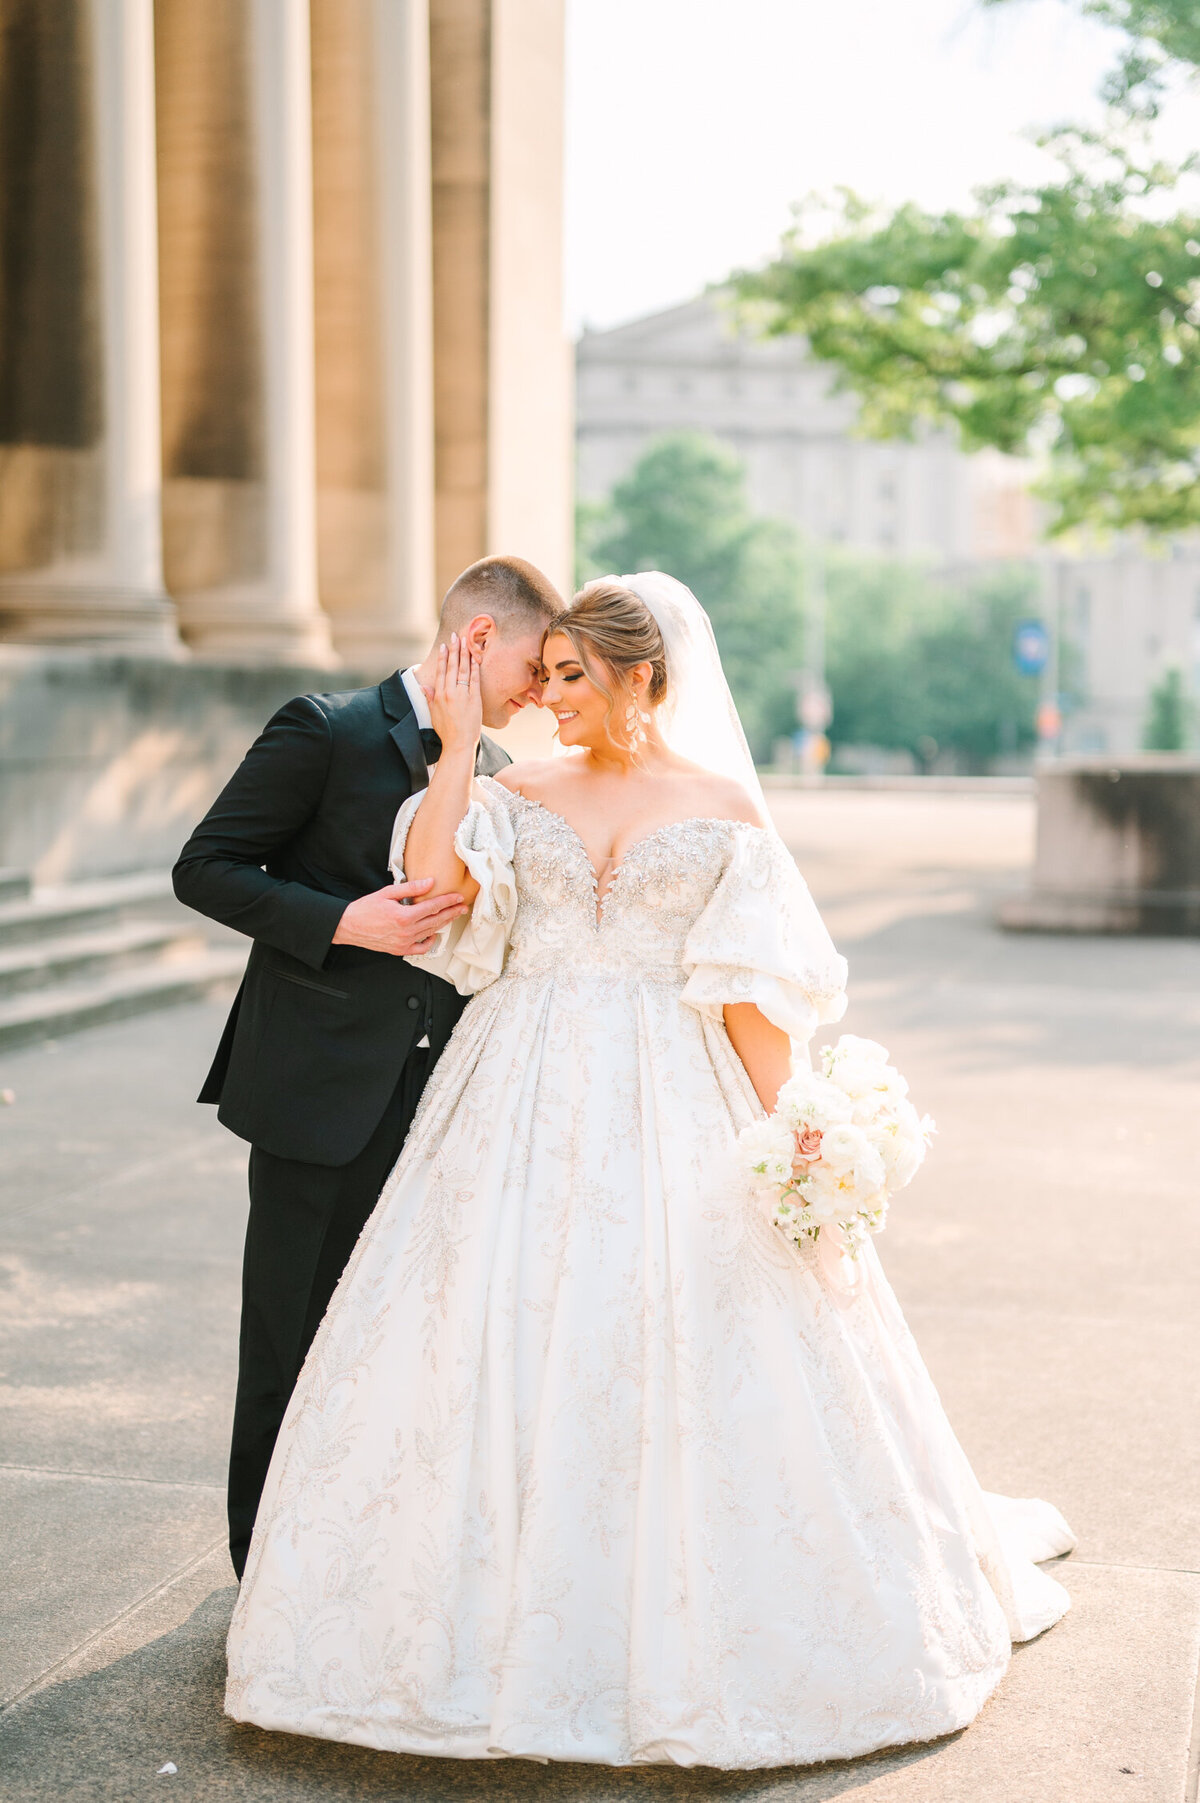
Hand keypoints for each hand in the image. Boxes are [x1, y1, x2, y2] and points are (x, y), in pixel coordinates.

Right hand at [332, 876, 465, 955]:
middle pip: (436, 921)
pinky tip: (434, 934)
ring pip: (430, 933)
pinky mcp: (399, 950)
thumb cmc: (365, 909)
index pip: (433, 907)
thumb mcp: (387, 893)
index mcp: (404, 916)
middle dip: (451, 913)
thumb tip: (430, 882)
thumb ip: (410, 888)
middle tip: (463, 907)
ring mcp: (404, 943)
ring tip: (453, 916)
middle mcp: (406, 931)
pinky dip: (430, 942)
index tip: (458, 897)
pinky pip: (421, 948)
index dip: (448, 901)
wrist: (348, 926)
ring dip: (444, 924)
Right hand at [423, 632, 481, 757]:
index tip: (445, 645)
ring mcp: (462, 695)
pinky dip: (475, 667)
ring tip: (466, 641)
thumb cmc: (446, 731)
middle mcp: (450, 692)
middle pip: (452, 666)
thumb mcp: (433, 713)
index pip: (441, 671)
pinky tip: (476, 657)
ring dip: (465, 654)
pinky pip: (475, 679)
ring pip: (464, 669)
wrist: (459, 743)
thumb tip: (424, 686)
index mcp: (439, 695)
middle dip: (454, 649)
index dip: (444, 657)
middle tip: (456, 636)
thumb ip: (430, 698)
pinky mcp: (474, 699)